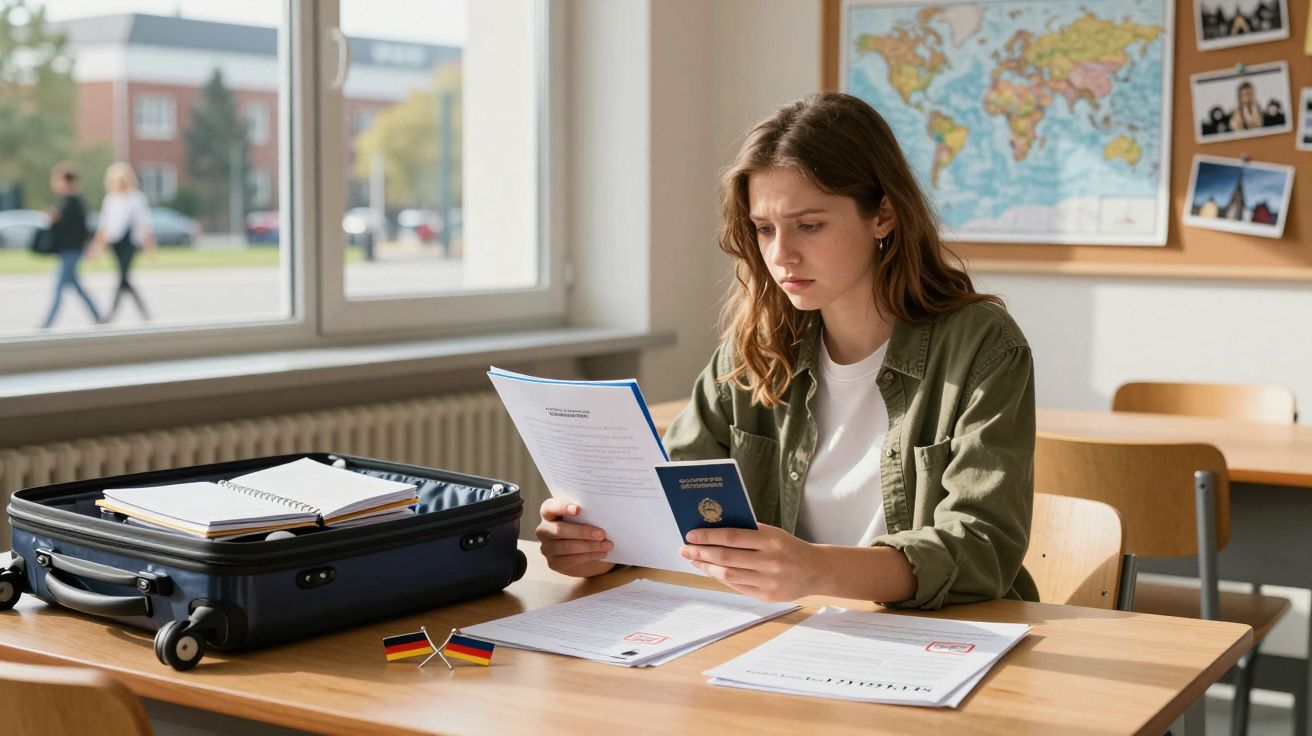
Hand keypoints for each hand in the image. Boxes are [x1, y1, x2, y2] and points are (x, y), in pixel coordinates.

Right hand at [534, 498, 615, 577]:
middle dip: (582, 532)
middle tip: (601, 533)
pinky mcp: (553, 563)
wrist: (585, 550)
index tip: (578, 509)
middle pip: (559, 530)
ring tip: (606, 545)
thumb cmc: (584, 527)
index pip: (550, 507)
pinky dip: (588, 556)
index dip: (561, 507)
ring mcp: (546, 548)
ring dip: (589, 546)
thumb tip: (603, 513)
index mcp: (548, 513)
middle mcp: (543, 530)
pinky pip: (570, 560)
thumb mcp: (584, 517)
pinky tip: (601, 553)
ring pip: (567, 547)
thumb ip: (587, 513)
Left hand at [681, 524, 818, 601]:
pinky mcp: (767, 596)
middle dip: (701, 552)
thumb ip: (748, 532)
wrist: (817, 570)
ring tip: (695, 560)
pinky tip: (712, 570)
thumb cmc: (789, 548)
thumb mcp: (773, 533)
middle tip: (685, 549)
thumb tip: (714, 531)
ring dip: (707, 567)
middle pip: (726, 557)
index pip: (732, 537)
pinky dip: (721, 578)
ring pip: (728, 574)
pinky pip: (737, 586)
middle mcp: (770, 561)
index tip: (691, 535)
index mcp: (771, 540)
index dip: (708, 536)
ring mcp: (768, 580)